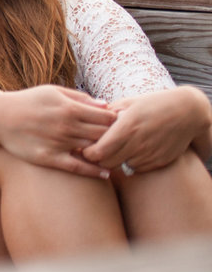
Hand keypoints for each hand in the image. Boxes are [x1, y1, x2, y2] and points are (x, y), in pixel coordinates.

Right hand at [0, 85, 117, 177]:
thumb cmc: (28, 101)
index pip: (107, 118)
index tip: (119, 125)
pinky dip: (94, 171)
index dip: (117, 122)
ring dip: (106, 153)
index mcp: (69, 108)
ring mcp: (58, 143)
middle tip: (121, 141)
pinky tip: (105, 173)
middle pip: (103, 135)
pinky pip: (77, 167)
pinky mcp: (48, 158)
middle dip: (115, 138)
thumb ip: (80, 98)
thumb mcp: (53, 91)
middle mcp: (66, 126)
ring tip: (114, 155)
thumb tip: (106, 106)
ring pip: (93, 151)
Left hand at [82, 87, 211, 172]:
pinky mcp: (160, 162)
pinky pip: (137, 169)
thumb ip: (106, 114)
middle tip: (95, 151)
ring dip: (115, 161)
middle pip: (106, 163)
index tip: (84, 147)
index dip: (88, 152)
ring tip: (114, 149)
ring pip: (122, 167)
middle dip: (98, 159)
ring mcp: (149, 154)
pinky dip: (130, 163)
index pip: (98, 151)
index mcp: (126, 127)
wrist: (187, 112)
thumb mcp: (128, 103)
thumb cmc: (153, 104)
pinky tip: (131, 151)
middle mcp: (137, 144)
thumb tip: (85, 119)